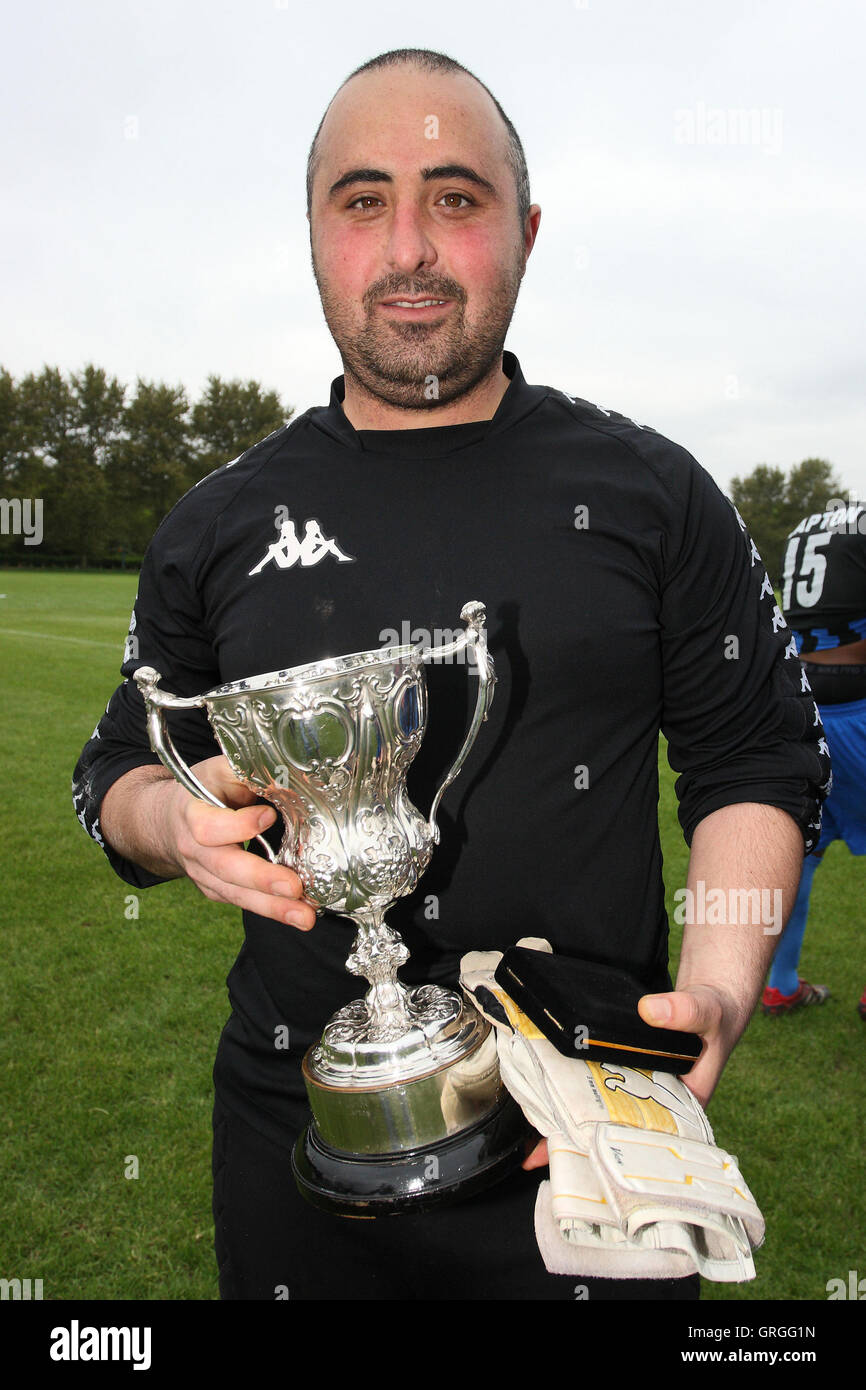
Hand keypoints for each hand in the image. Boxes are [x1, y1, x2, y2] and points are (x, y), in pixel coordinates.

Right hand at [143, 756, 317, 930]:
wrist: (168, 821)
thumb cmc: (201, 791)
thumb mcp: (218, 769)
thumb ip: (245, 770)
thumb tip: (283, 773)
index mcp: (191, 813)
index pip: (207, 827)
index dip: (238, 825)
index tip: (268, 816)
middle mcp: (194, 849)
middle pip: (224, 868)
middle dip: (261, 880)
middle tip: (294, 887)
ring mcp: (203, 874)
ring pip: (235, 894)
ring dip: (272, 907)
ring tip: (305, 916)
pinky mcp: (216, 890)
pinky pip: (242, 902)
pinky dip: (270, 909)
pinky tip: (297, 914)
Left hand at [520, 982, 729, 1170]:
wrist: (711, 1000)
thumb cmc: (716, 1015)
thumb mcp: (706, 1011)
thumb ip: (683, 1011)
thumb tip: (650, 1011)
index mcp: (684, 1109)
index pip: (646, 1141)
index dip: (614, 1156)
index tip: (583, 1161)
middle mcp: (659, 1107)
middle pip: (616, 1132)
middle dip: (581, 1143)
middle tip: (541, 1155)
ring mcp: (639, 1090)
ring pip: (602, 1112)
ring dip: (572, 1118)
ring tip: (534, 1134)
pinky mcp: (625, 1072)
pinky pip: (598, 1087)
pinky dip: (575, 1089)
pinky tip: (546, 1093)